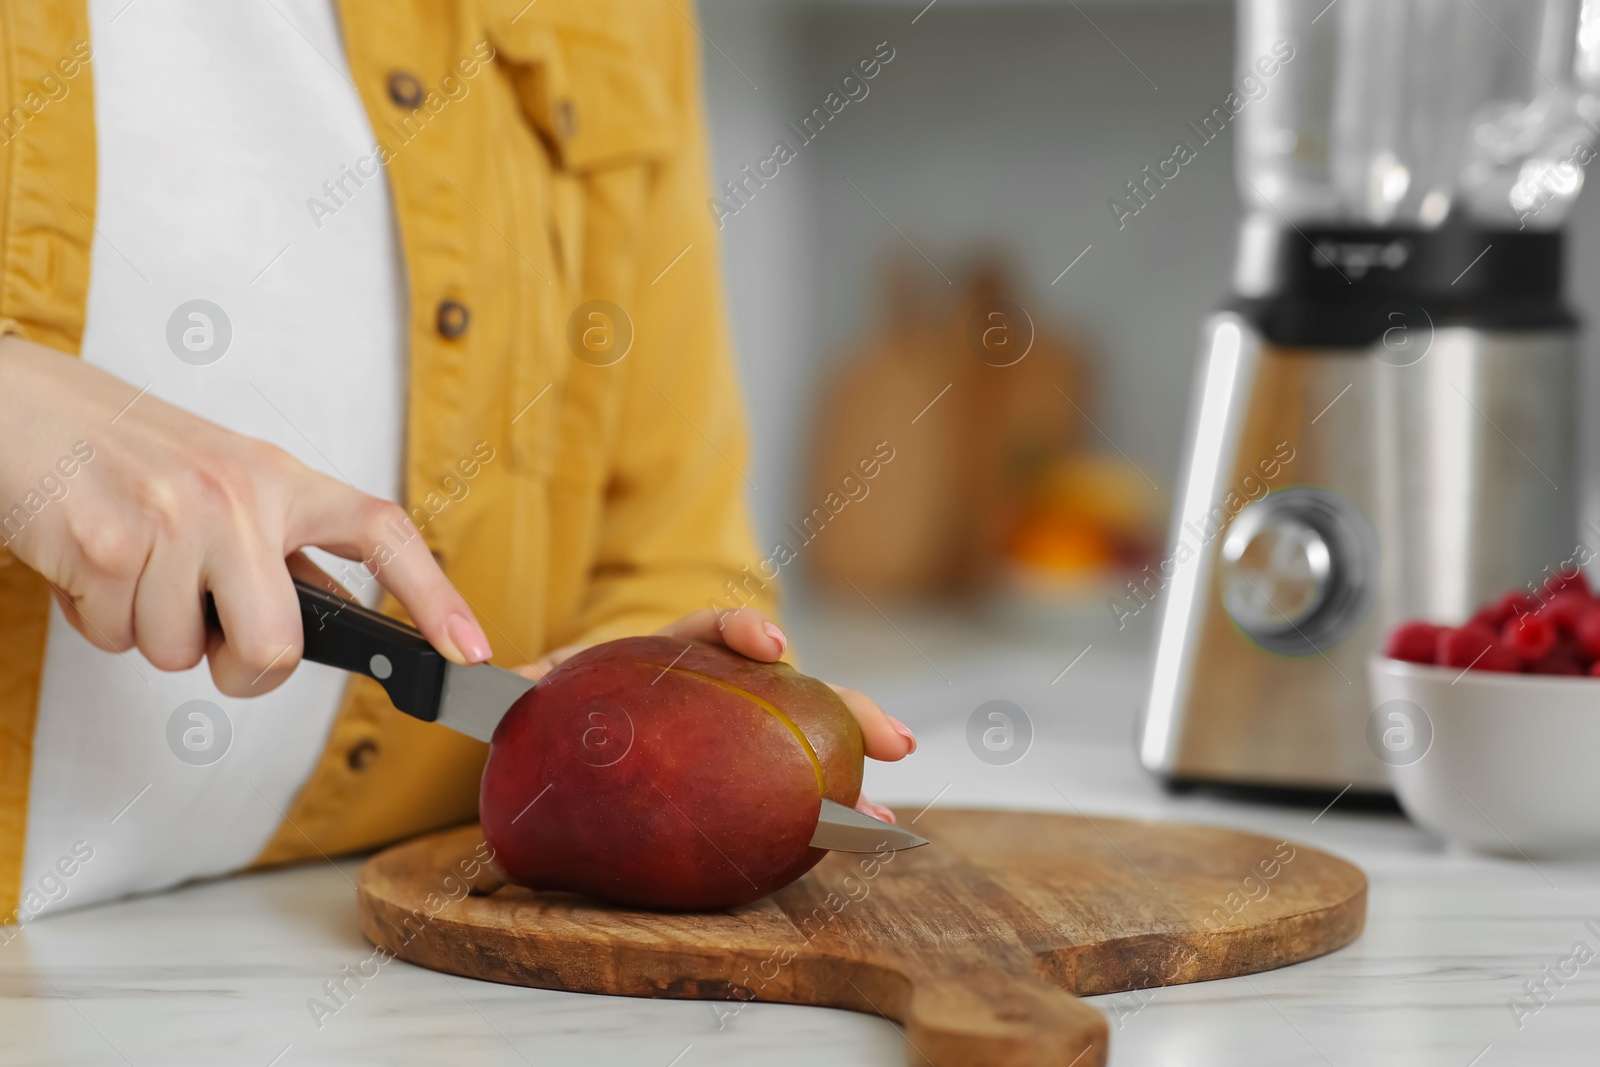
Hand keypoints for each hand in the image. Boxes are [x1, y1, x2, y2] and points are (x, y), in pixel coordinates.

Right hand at [0, 335, 491, 695]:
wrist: (21, 408)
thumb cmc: (128, 453)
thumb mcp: (228, 482)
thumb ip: (284, 548)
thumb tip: (343, 622)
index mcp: (281, 480)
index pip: (382, 533)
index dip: (434, 596)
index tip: (468, 651)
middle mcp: (240, 496)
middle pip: (277, 648)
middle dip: (241, 669)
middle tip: (208, 634)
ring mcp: (176, 521)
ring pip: (184, 655)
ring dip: (150, 632)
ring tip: (131, 566)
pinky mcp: (109, 547)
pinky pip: (119, 639)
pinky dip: (97, 620)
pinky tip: (91, 563)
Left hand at [516, 607, 916, 822]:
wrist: (546, 732)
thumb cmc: (542, 708)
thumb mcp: (525, 694)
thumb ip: (507, 690)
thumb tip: (470, 687)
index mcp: (664, 658)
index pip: (709, 631)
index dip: (743, 631)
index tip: (771, 649)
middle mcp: (711, 689)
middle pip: (790, 690)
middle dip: (846, 708)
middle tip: (891, 739)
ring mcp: (730, 730)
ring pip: (801, 737)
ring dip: (849, 763)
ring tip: (887, 800)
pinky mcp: (732, 771)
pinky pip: (778, 787)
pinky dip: (816, 810)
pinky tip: (849, 836)